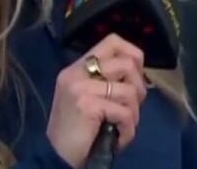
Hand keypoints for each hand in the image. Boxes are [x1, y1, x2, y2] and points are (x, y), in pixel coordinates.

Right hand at [45, 34, 149, 167]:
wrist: (57, 157)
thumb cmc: (77, 129)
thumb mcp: (89, 96)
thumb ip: (108, 80)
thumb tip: (139, 73)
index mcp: (77, 67)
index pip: (112, 41)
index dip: (132, 54)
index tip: (136, 76)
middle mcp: (76, 72)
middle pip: (127, 63)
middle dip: (139, 88)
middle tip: (131, 106)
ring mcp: (80, 87)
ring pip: (130, 90)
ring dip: (134, 113)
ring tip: (123, 125)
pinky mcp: (87, 105)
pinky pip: (125, 113)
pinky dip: (128, 129)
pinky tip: (119, 138)